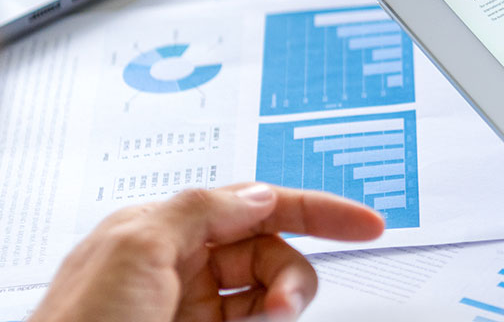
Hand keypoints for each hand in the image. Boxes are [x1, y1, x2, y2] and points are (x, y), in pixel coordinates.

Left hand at [29, 184, 384, 321]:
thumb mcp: (135, 246)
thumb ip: (202, 208)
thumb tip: (259, 195)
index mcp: (163, 229)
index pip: (257, 204)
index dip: (318, 211)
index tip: (367, 225)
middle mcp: (179, 267)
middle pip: (272, 253)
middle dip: (292, 275)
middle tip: (285, 306)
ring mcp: (190, 313)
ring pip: (269, 296)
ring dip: (281, 307)